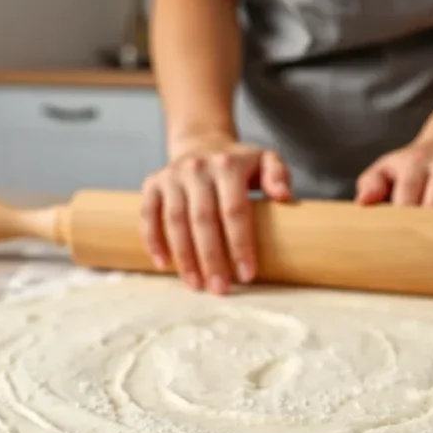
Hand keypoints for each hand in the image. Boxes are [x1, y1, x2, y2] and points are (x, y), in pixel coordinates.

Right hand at [140, 134, 291, 294]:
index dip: (240, 245)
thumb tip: (283, 196)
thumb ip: (278, 175)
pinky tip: (163, 265)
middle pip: (203, 220)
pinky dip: (153, 240)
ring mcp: (172, 176)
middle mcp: (197, 168)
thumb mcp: (265, 160)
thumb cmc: (239, 164)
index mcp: (227, 165)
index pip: (234, 210)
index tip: (246, 275)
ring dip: (184, 257)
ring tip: (196, 285)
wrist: (202, 143)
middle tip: (220, 289)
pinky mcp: (153, 183)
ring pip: (175, 221)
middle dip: (212, 259)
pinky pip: (148, 214)